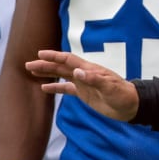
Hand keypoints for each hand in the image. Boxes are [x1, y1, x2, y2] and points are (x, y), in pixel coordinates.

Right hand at [24, 49, 139, 121]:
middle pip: (61, 66)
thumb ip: (94, 80)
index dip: (54, 56)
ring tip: (32, 71)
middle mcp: (84, 74)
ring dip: (47, 73)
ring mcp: (84, 83)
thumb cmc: (123, 95)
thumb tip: (77, 72)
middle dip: (45, 64)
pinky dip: (55, 87)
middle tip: (28, 64)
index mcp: (90, 69)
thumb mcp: (110, 88)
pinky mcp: (84, 93)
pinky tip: (44, 88)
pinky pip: (66, 89)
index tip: (40, 53)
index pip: (68, 60)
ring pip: (61, 76)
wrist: (130, 105)